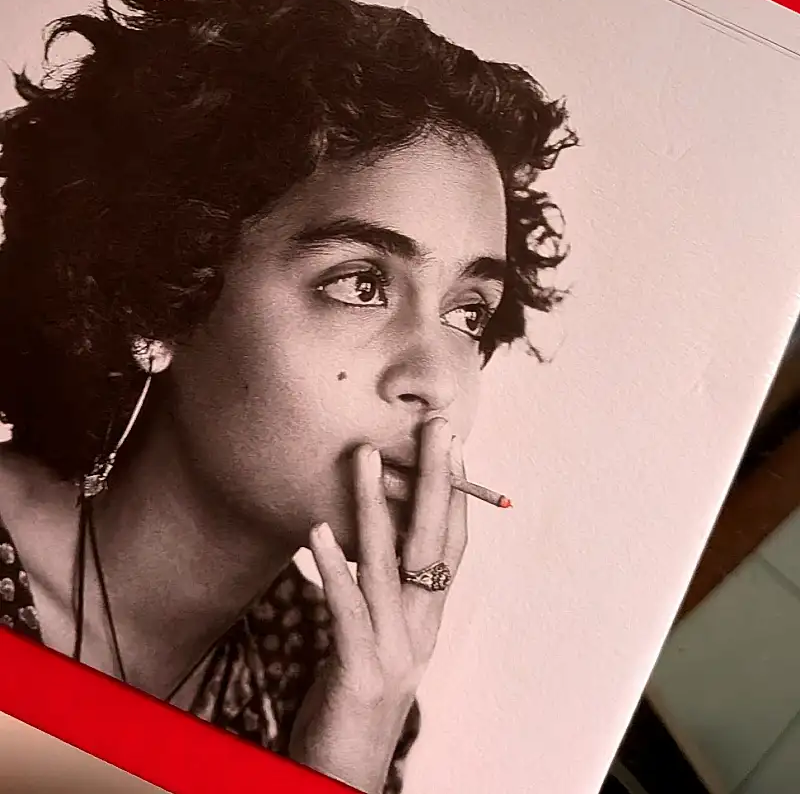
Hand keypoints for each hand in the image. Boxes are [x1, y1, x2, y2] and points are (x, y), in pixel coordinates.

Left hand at [288, 417, 466, 792]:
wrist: (344, 779)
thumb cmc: (353, 703)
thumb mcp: (376, 640)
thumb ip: (379, 592)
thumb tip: (369, 534)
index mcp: (425, 620)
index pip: (450, 546)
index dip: (453, 494)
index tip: (450, 443)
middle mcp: (419, 630)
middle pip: (433, 544)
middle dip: (434, 481)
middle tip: (433, 428)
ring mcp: (393, 651)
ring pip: (388, 566)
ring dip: (375, 507)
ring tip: (365, 457)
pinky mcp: (359, 673)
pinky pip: (347, 611)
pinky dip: (334, 568)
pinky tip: (317, 532)